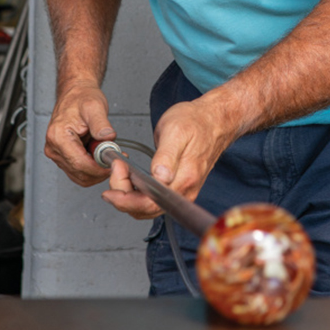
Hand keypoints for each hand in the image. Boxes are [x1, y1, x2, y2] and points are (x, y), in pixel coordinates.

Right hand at [45, 81, 116, 185]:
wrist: (76, 93)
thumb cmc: (82, 98)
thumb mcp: (95, 106)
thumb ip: (101, 124)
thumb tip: (108, 138)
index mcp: (58, 136)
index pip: (79, 163)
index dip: (98, 168)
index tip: (112, 164)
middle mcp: (54, 147)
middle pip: (79, 173)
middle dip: (99, 170)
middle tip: (114, 159)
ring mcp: (57, 153)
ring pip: (79, 176)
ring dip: (96, 170)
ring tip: (107, 155)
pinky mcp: (62, 156)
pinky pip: (78, 171)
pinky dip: (91, 168)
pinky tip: (100, 157)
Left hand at [101, 98, 233, 219]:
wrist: (215, 120)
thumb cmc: (196, 121)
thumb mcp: (177, 131)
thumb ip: (167, 155)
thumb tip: (159, 177)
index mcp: (183, 179)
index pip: (148, 204)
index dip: (125, 199)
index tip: (113, 183)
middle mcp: (184, 191)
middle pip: (145, 209)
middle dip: (123, 195)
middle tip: (115, 170)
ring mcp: (183, 191)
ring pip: (148, 207)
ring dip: (129, 196)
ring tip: (119, 173)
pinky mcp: (180, 188)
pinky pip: (155, 200)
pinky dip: (138, 194)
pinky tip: (131, 179)